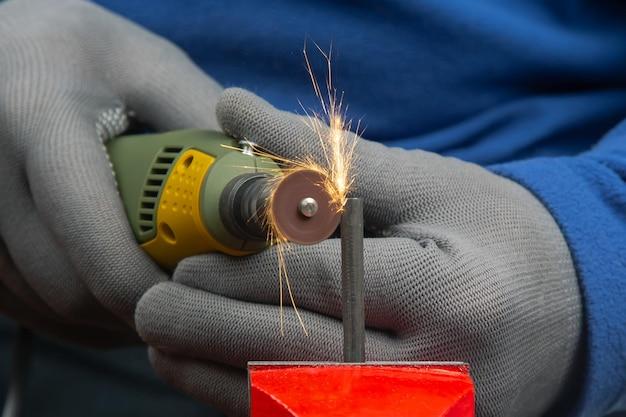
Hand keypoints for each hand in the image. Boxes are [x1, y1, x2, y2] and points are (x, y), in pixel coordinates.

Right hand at [0, 0, 221, 341]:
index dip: (155, 284)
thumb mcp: (151, 68)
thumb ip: (205, 122)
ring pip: (51, 307)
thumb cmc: (86, 53)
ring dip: (116, 315)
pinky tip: (121, 288)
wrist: (6, 49)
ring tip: (164, 285)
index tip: (205, 286)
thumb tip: (265, 187)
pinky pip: (31, 307)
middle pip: (71, 289)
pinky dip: (84, 315)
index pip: (96, 237)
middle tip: (192, 294)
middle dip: (142, 306)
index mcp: (37, 116)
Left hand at [136, 88, 582, 416]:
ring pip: (303, 408)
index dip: (248, 276)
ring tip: (167, 349)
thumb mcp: (426, 184)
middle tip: (152, 308)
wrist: (564, 311)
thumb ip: (324, 155)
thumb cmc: (493, 237)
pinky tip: (222, 378)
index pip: (327, 287)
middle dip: (214, 334)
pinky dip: (261, 406)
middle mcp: (440, 374)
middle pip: (303, 359)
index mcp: (450, 295)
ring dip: (222, 381)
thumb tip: (235, 109)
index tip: (189, 264)